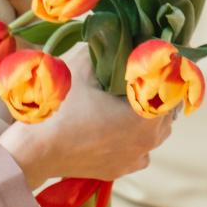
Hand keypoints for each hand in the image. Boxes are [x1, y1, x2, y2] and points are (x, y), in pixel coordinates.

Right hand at [0, 45, 174, 188]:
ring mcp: (134, 159)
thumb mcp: (79, 69)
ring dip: (145, 119)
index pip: (171, 89)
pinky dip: (133, 140)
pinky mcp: (120, 170)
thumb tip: (112, 36)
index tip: (150, 63)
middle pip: (165, 113)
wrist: (36, 151)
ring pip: (154, 134)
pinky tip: (114, 129)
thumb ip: (100, 50)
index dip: (162, 74)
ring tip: (124, 105)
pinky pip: (138, 152)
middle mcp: (148, 141)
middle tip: (136, 81)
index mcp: (145, 115)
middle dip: (154, 96)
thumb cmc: (60, 110)